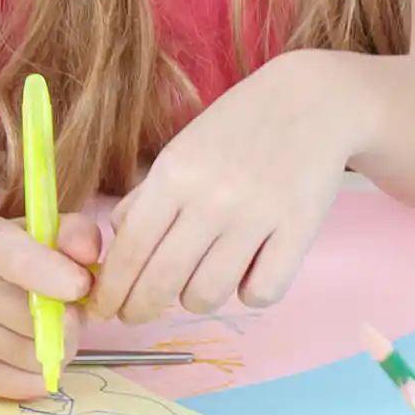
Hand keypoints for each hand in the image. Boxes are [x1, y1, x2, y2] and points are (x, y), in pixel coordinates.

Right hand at [0, 204, 102, 402]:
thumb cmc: (32, 253)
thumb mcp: (55, 233)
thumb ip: (78, 236)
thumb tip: (88, 254)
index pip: (22, 264)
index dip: (59, 279)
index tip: (82, 287)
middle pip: (33, 321)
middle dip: (69, 323)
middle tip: (72, 313)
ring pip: (31, 357)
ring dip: (58, 350)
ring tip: (56, 332)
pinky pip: (15, 385)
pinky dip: (39, 378)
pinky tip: (42, 356)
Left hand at [94, 58, 352, 322]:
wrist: (312, 100)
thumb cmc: (238, 128)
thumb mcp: (182, 150)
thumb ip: (148, 197)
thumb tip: (119, 246)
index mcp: (175, 173)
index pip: (130, 249)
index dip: (110, 291)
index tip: (101, 310)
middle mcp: (212, 197)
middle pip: (162, 282)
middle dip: (139, 309)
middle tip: (136, 314)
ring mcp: (257, 215)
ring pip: (207, 295)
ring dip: (196, 298)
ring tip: (202, 280)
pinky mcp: (298, 230)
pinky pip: (260, 293)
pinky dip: (248, 293)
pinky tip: (248, 272)